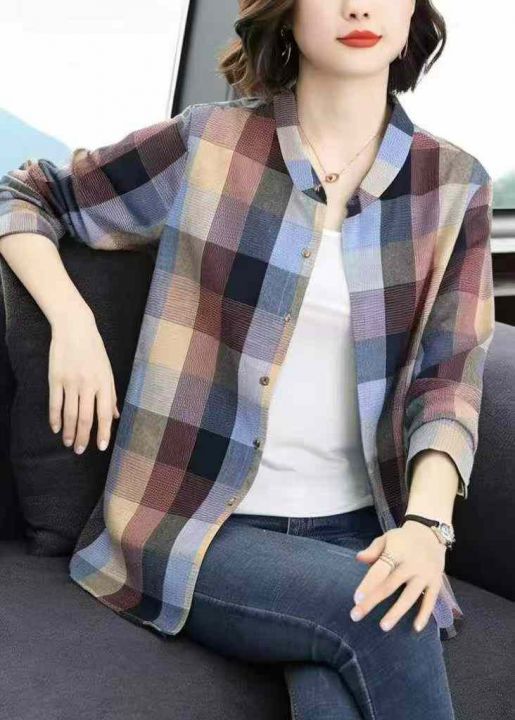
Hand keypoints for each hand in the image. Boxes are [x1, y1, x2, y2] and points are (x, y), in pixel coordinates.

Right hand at [48, 312, 119, 453]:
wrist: (75, 327)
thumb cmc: (94, 350)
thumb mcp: (108, 371)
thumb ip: (111, 395)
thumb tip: (115, 416)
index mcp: (104, 383)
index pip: (104, 414)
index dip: (103, 433)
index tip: (101, 447)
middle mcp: (88, 385)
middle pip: (85, 418)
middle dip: (83, 437)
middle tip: (79, 450)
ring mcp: (71, 382)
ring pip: (69, 414)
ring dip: (68, 432)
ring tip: (67, 443)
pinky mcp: (56, 378)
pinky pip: (55, 403)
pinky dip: (55, 418)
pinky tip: (56, 428)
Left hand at [350, 520, 445, 632]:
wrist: (431, 533)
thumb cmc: (402, 539)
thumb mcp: (387, 538)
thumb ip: (373, 550)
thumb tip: (358, 558)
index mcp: (396, 551)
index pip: (380, 569)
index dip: (368, 584)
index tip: (356, 598)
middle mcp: (411, 564)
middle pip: (390, 585)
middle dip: (373, 601)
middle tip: (356, 616)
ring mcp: (425, 574)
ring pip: (410, 596)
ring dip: (396, 612)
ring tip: (383, 627)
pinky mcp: (436, 582)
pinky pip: (430, 601)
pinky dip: (424, 615)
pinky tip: (416, 628)